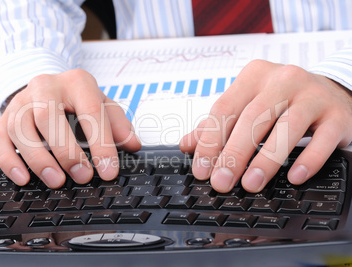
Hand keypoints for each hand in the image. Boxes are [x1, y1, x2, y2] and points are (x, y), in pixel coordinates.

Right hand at [0, 69, 140, 187]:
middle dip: (66, 151)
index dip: (101, 144)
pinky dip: (9, 160)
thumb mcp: (104, 105)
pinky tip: (23, 178)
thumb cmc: (79, 100)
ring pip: (20, 128)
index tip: (108, 171)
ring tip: (56, 180)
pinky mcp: (4, 117)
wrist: (49, 86)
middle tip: (82, 177)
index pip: (91, 111)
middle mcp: (45, 86)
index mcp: (77, 82)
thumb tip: (133, 145)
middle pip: (48, 116)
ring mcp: (21, 101)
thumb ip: (119, 124)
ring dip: (38, 159)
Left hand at [180, 59, 351, 192]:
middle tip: (221, 182)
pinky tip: (294, 177)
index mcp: (254, 76)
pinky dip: (308, 160)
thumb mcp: (249, 105)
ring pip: (286, 128)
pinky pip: (323, 139)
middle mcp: (284, 80)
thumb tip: (187, 145)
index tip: (202, 170)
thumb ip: (218, 125)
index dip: (210, 141)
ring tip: (250, 184)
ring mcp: (314, 95)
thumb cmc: (283, 102)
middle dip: (234, 154)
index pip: (224, 109)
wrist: (332, 93)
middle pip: (252, 118)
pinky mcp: (337, 115)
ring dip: (266, 160)